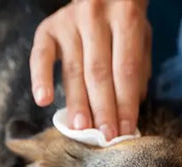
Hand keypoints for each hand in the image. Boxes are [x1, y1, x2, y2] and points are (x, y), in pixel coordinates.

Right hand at [30, 0, 151, 139]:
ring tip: (81, 129)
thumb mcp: (140, 35)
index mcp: (126, 16)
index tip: (125, 131)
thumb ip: (138, 67)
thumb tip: (131, 109)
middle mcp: (96, 16)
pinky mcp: (48, 27)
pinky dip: (40, 78)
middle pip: (99, 72)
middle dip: (103, 109)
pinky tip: (43, 101)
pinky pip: (41, 56)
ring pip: (74, 70)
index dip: (126, 103)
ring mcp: (69, 21)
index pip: (126, 69)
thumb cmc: (122, 19)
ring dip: (77, 103)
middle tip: (105, 136)